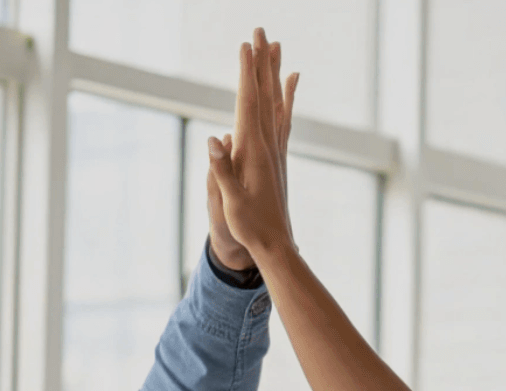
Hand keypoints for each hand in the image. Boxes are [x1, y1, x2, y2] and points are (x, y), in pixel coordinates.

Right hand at [206, 28, 297, 266]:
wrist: (275, 244)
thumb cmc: (249, 226)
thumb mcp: (230, 201)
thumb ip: (222, 170)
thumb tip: (215, 139)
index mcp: (254, 150)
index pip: (249, 102)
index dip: (247, 73)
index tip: (246, 45)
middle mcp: (268, 144)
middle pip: (265, 94)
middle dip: (261, 62)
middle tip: (261, 30)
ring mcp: (275, 149)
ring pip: (276, 102)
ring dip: (274, 73)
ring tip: (277, 47)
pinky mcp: (278, 157)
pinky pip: (283, 118)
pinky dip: (285, 97)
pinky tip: (290, 84)